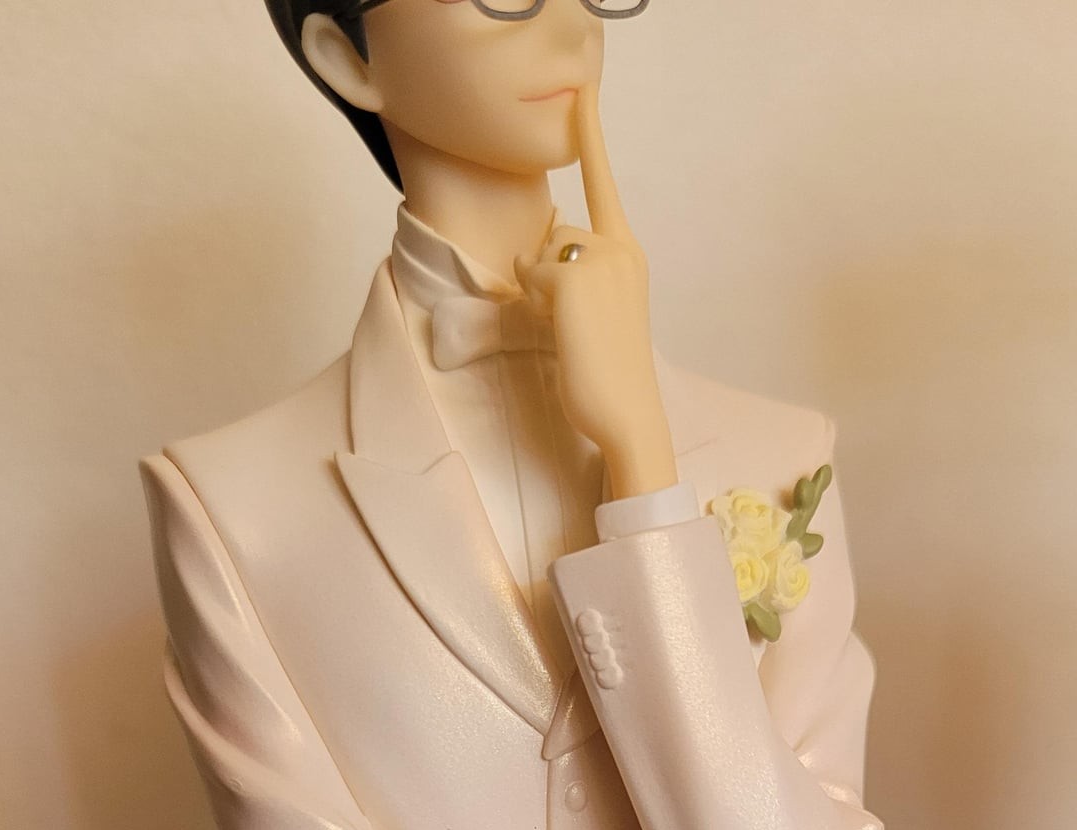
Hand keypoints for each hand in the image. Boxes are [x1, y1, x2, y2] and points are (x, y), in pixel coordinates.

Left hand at [514, 81, 677, 499]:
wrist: (628, 412)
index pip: (604, 183)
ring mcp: (598, 260)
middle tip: (575, 325)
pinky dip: (536, 306)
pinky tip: (562, 333)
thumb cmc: (609, 372)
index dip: (591, 133)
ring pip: (541, 254)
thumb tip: (532, 253)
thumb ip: (577, 273)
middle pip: (556, 234)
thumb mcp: (599, 311)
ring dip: (541, 292)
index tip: (586, 86)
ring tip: (571, 332)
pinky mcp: (571, 279)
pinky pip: (531, 277)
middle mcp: (620, 248)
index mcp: (630, 253)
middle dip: (549, 274)